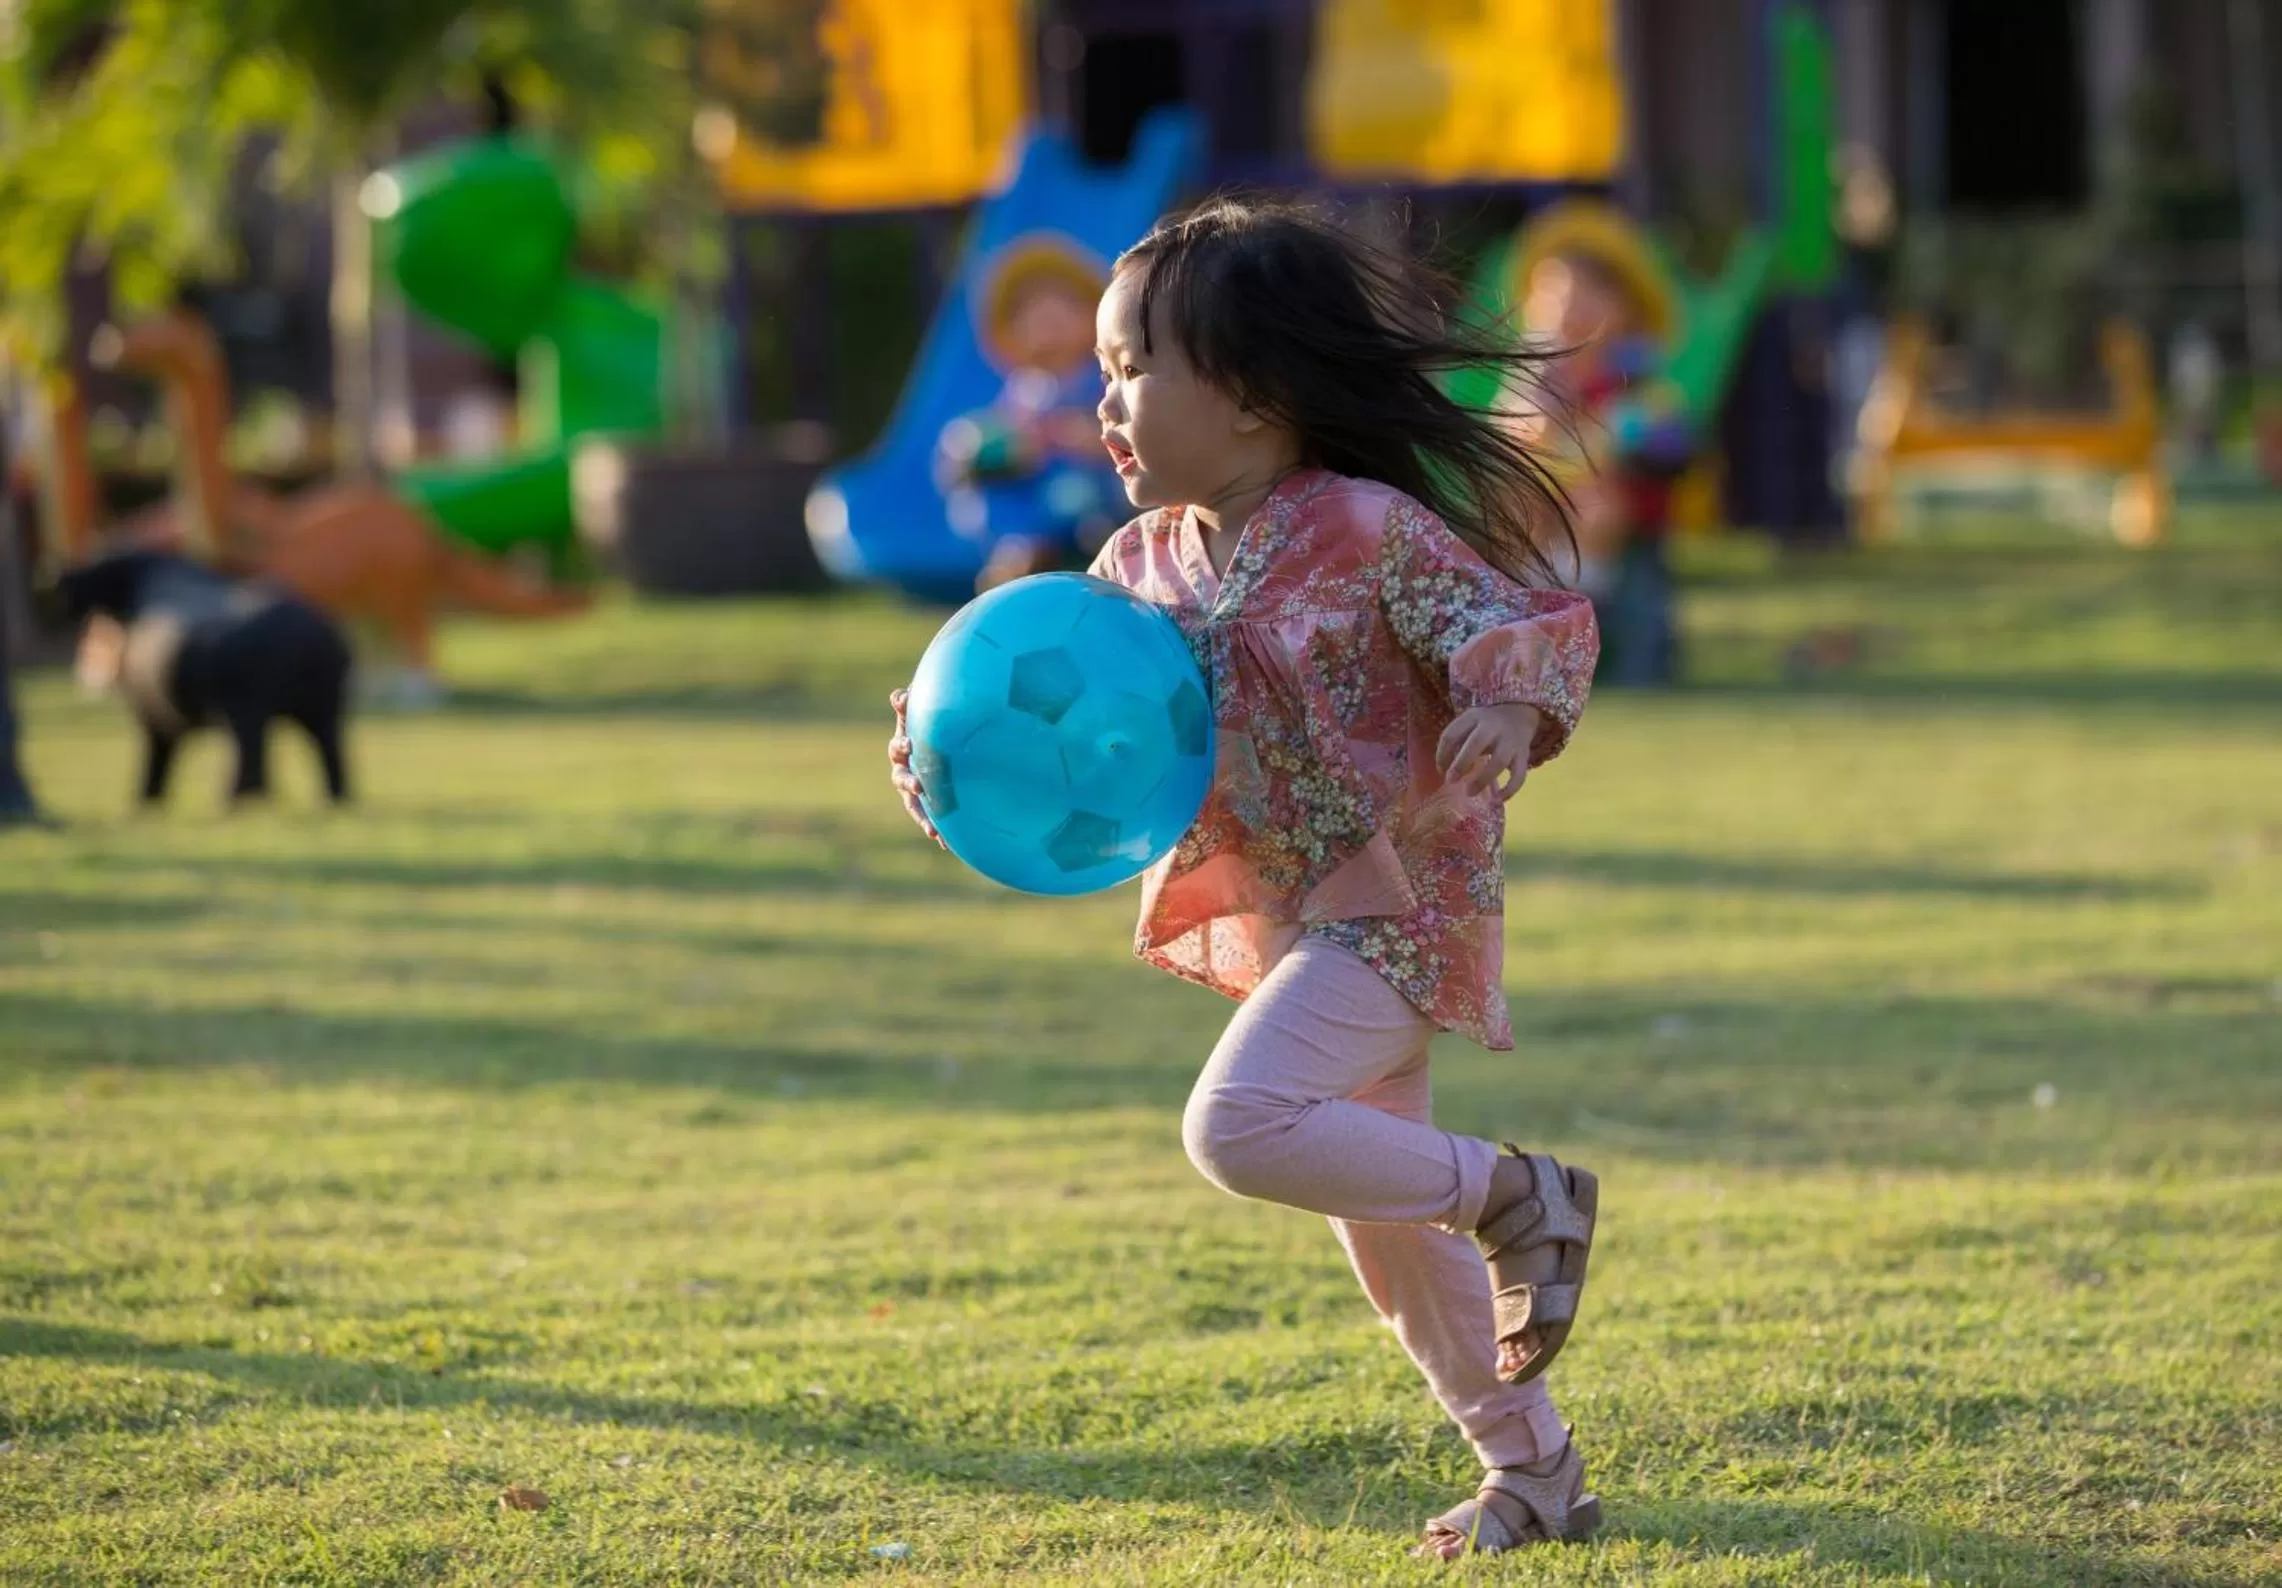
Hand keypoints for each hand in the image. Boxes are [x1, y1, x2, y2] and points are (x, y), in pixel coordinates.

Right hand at [887, 689, 946, 848]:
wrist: (941, 739)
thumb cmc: (928, 722)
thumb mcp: (919, 710)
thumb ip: (909, 704)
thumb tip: (900, 696)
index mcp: (902, 747)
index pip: (898, 747)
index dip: (902, 746)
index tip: (910, 745)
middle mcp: (904, 770)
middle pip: (901, 779)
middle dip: (909, 783)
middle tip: (918, 786)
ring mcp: (914, 789)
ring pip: (913, 805)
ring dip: (921, 816)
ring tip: (931, 830)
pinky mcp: (927, 802)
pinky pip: (928, 817)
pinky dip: (934, 829)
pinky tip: (944, 843)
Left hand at [1436, 702, 1542, 801]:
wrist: (1518, 715)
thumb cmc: (1484, 726)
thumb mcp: (1468, 724)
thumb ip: (1455, 742)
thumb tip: (1443, 770)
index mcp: (1473, 718)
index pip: (1452, 734)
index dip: (1442, 754)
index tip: (1441, 770)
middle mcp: (1493, 727)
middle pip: (1477, 743)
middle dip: (1461, 764)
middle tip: (1451, 781)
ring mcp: (1510, 741)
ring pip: (1499, 761)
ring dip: (1483, 780)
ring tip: (1470, 792)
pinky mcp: (1524, 755)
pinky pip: (1519, 775)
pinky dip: (1509, 790)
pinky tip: (1497, 800)